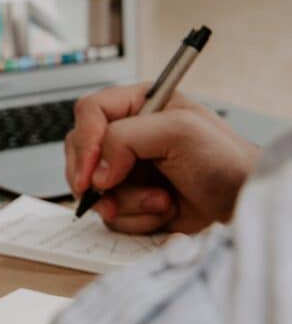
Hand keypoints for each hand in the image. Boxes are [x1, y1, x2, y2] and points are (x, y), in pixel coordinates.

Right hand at [65, 83, 259, 232]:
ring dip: (124, 202)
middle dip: (96, 178)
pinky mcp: (128, 199)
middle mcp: (126, 135)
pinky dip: (134, 219)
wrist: (242, 203)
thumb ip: (127, 139)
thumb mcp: (179, 131)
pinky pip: (109, 213)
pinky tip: (161, 210)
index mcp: (137, 104)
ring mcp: (124, 169)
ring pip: (92, 187)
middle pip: (80, 150)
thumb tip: (97, 171)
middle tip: (109, 194)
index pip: (90, 112)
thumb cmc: (224, 160)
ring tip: (161, 201)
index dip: (86, 140)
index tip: (93, 171)